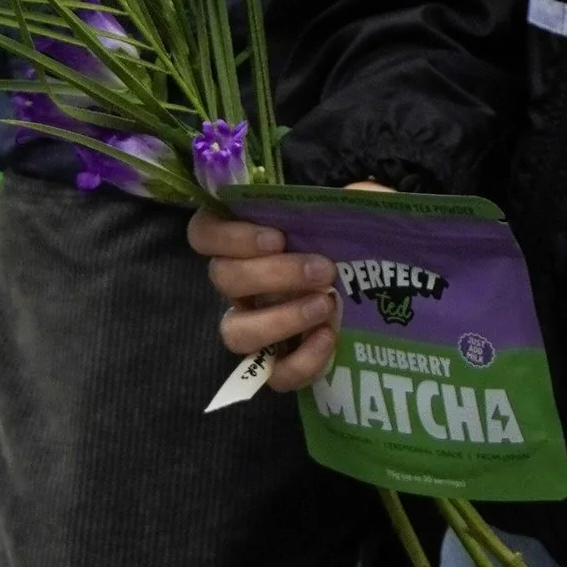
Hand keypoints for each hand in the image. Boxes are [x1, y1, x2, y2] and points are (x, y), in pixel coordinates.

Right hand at [190, 209, 339, 392]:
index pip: (203, 234)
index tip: (277, 237)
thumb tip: (351, 193)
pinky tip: (329, 337)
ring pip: (236, 333)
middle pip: (223, 279)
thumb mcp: (336, 213)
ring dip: (281, 319)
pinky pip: (274, 374)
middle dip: (275, 274)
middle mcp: (235, 283)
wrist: (364, 287)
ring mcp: (251, 325)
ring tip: (325, 305)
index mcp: (238, 238)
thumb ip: (335, 199)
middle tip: (322, 269)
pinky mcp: (275, 363)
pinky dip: (303, 360)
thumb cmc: (338, 240)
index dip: (231, 237)